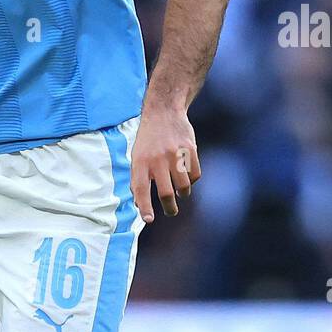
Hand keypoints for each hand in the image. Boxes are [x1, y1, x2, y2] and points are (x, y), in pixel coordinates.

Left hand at [130, 103, 200, 223]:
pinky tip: (186, 176)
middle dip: (169, 207)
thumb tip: (139, 204)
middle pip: (165, 192)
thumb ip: (137, 178)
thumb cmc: (148, 140)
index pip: (141, 189)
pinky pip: (195, 175)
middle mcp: (157, 159)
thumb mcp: (136, 155)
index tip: (148, 220)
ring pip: (183, 186)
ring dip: (182, 194)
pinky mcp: (190, 150)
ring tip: (179, 193)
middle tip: (170, 212)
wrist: (164, 112)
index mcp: (140, 161)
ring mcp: (175, 154)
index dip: (144, 206)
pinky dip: (192, 180)